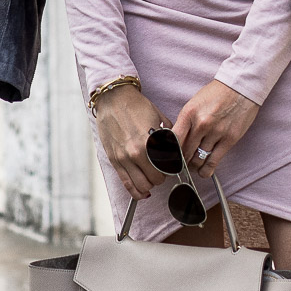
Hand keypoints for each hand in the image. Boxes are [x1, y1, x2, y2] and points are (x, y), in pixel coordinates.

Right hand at [91, 82, 168, 198]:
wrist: (113, 99)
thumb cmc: (136, 106)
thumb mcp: (159, 118)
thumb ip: (170, 137)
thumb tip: (178, 151)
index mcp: (150, 142)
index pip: (168, 167)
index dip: (173, 168)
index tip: (173, 165)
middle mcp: (136, 153)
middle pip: (156, 179)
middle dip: (162, 177)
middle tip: (162, 170)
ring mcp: (123, 158)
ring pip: (141, 186)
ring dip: (150, 185)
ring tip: (152, 177)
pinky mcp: (114, 161)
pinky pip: (127, 184)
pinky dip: (136, 192)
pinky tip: (143, 191)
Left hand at [173, 79, 258, 172]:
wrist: (240, 87)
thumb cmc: (216, 94)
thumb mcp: (194, 103)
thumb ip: (185, 122)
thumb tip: (175, 142)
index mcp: (189, 113)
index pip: (173, 140)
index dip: (168, 153)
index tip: (168, 158)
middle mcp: (201, 124)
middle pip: (185, 152)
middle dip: (180, 162)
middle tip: (179, 165)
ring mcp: (216, 132)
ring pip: (198, 159)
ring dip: (193, 166)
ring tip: (192, 166)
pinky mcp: (230, 139)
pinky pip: (214, 161)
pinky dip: (206, 170)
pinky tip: (203, 172)